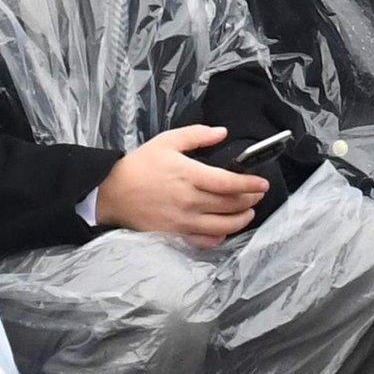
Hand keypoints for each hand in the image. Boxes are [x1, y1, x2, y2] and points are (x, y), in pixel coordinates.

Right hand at [95, 125, 270, 248]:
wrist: (112, 191)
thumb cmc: (140, 165)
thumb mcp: (166, 141)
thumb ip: (196, 135)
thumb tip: (223, 133)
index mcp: (189, 175)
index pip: (229, 183)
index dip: (250, 184)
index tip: (262, 183)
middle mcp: (190, 200)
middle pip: (231, 204)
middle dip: (250, 199)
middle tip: (256, 194)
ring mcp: (184, 220)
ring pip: (224, 225)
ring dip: (242, 219)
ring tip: (247, 212)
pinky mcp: (176, 233)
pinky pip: (206, 240)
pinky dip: (220, 236)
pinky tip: (224, 229)